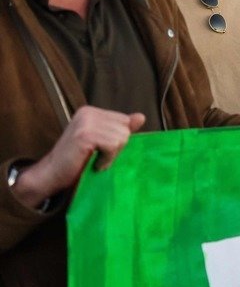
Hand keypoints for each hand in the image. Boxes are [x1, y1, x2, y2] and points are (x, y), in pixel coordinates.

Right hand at [14, 106, 145, 205]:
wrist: (52, 175)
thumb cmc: (77, 161)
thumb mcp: (102, 142)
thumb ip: (120, 129)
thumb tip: (141, 116)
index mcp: (91, 112)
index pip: (124, 121)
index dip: (118, 139)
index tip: (100, 149)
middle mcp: (88, 113)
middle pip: (125, 129)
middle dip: (117, 147)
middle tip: (97, 155)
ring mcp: (85, 122)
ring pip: (122, 137)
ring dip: (112, 155)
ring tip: (95, 159)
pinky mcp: (85, 135)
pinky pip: (113, 145)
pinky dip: (107, 159)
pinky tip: (94, 163)